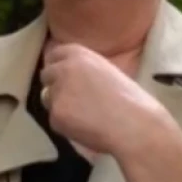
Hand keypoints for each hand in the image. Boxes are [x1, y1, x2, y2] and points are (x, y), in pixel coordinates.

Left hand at [40, 42, 167, 156]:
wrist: (135, 124)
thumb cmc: (131, 99)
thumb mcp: (107, 71)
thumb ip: (85, 70)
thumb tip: (71, 79)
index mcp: (78, 54)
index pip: (54, 54)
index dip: (58, 67)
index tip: (63, 77)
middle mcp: (63, 68)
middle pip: (46, 75)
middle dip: (55, 86)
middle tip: (72, 99)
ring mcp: (57, 92)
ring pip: (48, 99)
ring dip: (59, 106)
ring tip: (83, 116)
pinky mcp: (56, 114)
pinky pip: (55, 120)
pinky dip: (66, 125)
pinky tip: (85, 128)